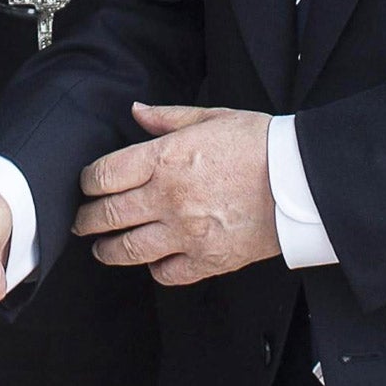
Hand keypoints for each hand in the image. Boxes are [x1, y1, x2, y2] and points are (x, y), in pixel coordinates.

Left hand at [73, 104, 278, 284]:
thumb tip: (137, 111)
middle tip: (83, 222)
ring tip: (102, 249)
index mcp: (164, 159)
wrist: (303, 179)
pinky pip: (167, 273)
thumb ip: (167, 117)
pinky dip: (155, 269)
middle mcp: (168, 198)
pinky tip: (153, 261)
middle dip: (87, 219)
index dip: (87, 182)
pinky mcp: (208, 259)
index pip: (103, 175)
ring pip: (129, 249)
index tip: (87, 185)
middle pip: (107, 215)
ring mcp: (186, 232)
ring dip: (108, 250)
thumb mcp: (211, 117)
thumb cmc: (259, 144)